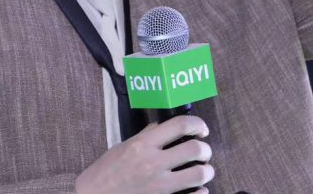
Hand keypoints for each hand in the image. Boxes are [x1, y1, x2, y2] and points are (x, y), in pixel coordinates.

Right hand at [74, 115, 214, 193]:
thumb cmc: (106, 172)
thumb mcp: (122, 147)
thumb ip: (145, 136)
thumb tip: (162, 126)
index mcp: (143, 145)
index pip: (180, 125)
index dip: (197, 124)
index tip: (201, 129)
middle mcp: (153, 163)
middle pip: (195, 149)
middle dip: (205, 149)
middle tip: (203, 152)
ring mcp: (160, 186)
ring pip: (200, 174)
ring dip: (207, 171)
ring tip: (203, 171)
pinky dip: (202, 193)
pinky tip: (198, 190)